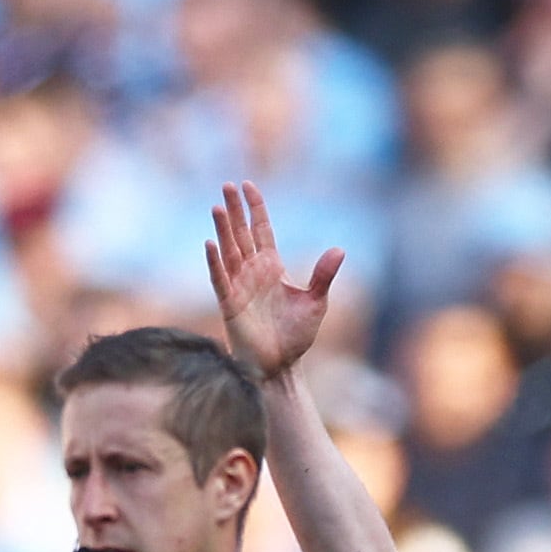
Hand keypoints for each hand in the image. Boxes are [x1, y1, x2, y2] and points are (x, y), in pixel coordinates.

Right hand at [206, 182, 341, 381]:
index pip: (261, 230)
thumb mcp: (316, 302)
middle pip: (241, 234)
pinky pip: (220, 279)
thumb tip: (339, 249)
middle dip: (235, 210)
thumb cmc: (296, 336)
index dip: (255, 208)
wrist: (280, 367)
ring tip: (218, 206)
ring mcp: (239, 287)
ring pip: (229, 251)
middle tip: (227, 185)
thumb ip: (323, 275)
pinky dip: (215, 262)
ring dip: (223, 230)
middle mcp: (253, 272)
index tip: (248, 185)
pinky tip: (210, 244)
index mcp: (272, 267)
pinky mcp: (229, 304)